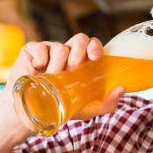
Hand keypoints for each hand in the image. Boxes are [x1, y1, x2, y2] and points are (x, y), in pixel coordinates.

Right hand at [5, 33, 124, 121]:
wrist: (31, 113)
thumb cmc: (60, 107)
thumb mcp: (87, 110)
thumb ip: (107, 103)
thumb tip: (122, 88)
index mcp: (82, 62)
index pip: (92, 44)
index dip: (95, 46)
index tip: (95, 57)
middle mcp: (67, 53)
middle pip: (79, 38)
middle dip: (79, 53)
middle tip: (72, 70)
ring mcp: (49, 50)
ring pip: (60, 47)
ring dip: (58, 66)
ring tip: (52, 79)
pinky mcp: (31, 50)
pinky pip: (40, 48)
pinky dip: (40, 60)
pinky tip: (36, 71)